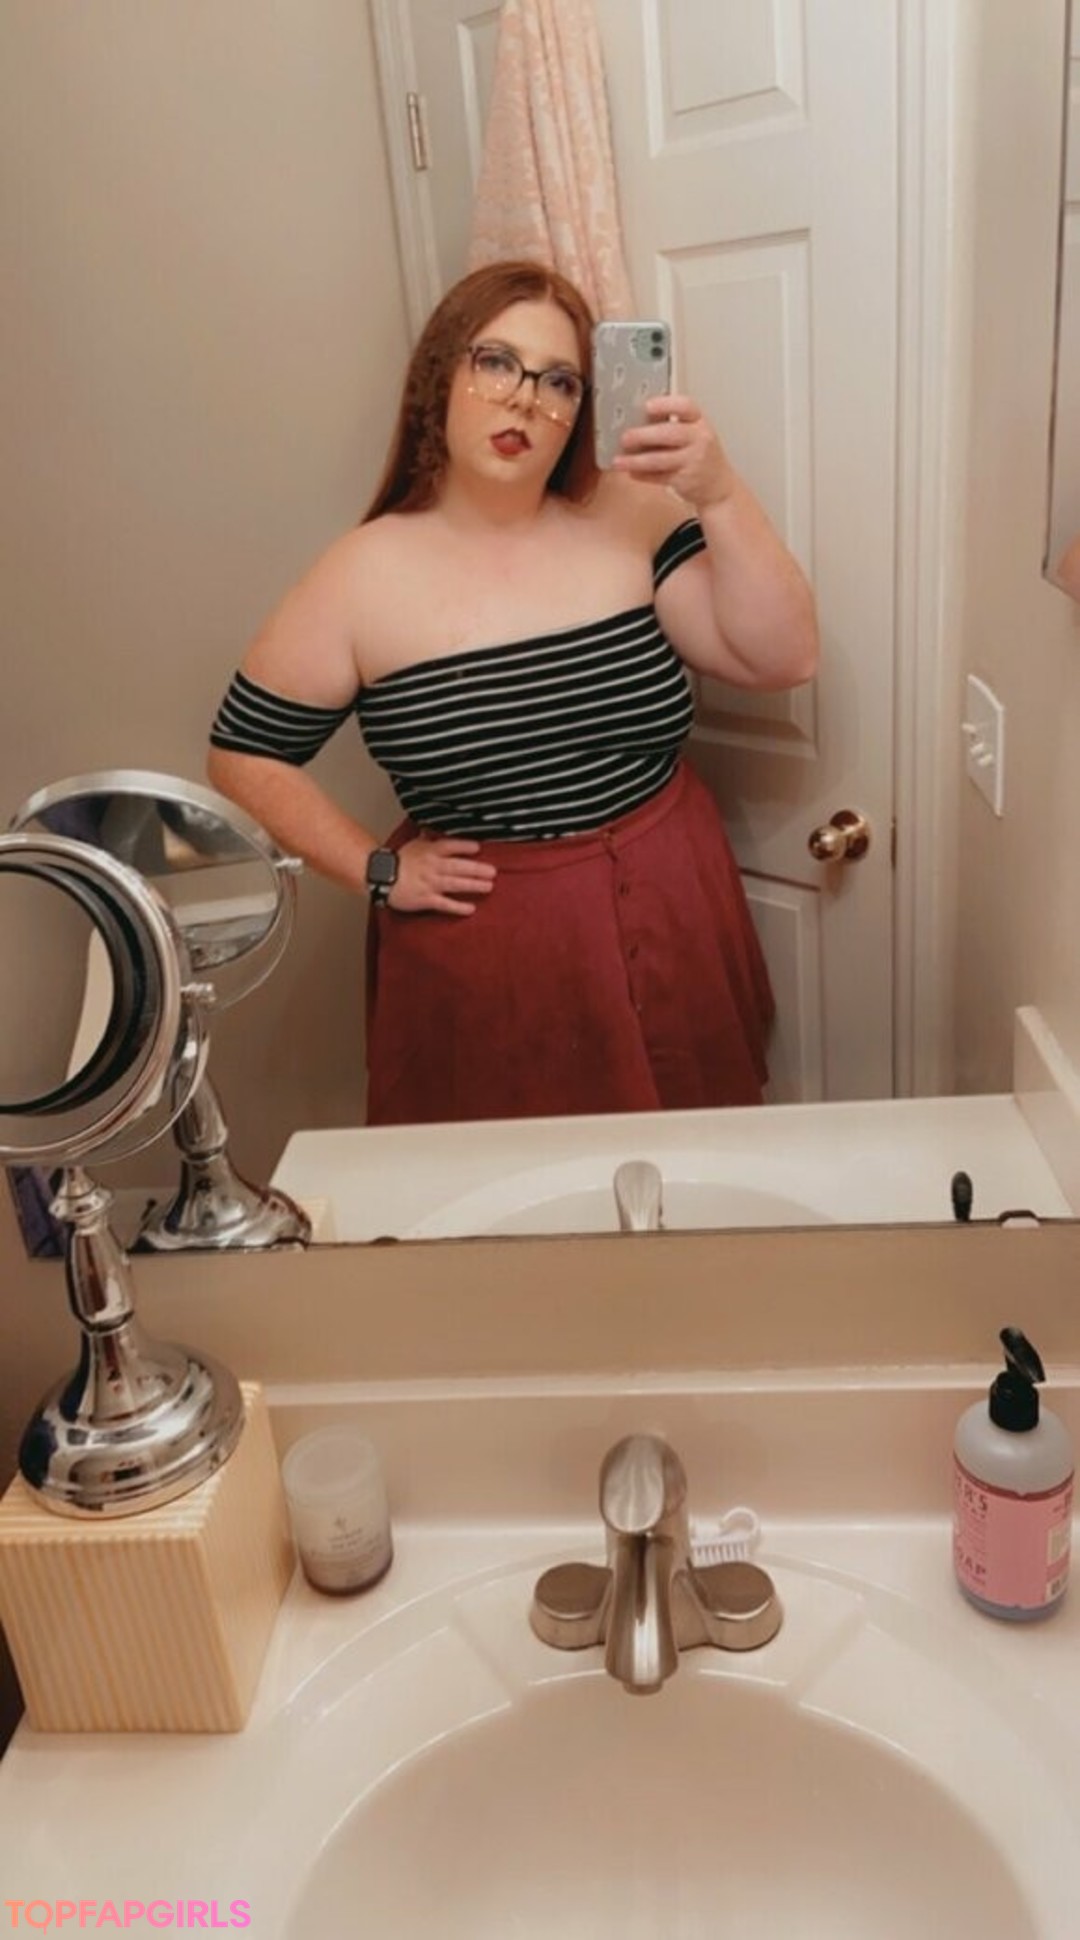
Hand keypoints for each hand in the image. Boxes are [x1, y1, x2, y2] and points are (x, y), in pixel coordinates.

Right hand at [387, 834, 496, 915]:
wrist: (380, 877)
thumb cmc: (397, 861)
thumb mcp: (413, 844)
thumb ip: (427, 838)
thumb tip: (432, 828)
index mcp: (430, 851)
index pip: (450, 846)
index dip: (465, 846)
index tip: (477, 848)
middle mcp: (432, 866)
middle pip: (458, 867)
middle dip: (477, 869)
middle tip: (493, 871)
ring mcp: (430, 884)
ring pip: (455, 884)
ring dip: (473, 885)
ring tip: (488, 886)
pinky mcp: (426, 899)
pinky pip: (445, 904)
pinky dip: (458, 907)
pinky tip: (471, 908)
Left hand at [613, 395, 737, 511]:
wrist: (719, 486)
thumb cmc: (700, 455)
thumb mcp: (694, 434)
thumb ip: (671, 426)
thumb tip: (635, 422)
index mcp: (699, 422)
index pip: (686, 406)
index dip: (666, 404)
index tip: (647, 406)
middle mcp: (699, 439)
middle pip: (670, 433)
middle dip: (644, 435)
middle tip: (625, 437)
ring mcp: (694, 461)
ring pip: (661, 459)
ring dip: (637, 461)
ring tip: (619, 461)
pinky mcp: (686, 480)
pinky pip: (660, 477)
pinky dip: (643, 475)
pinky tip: (631, 473)